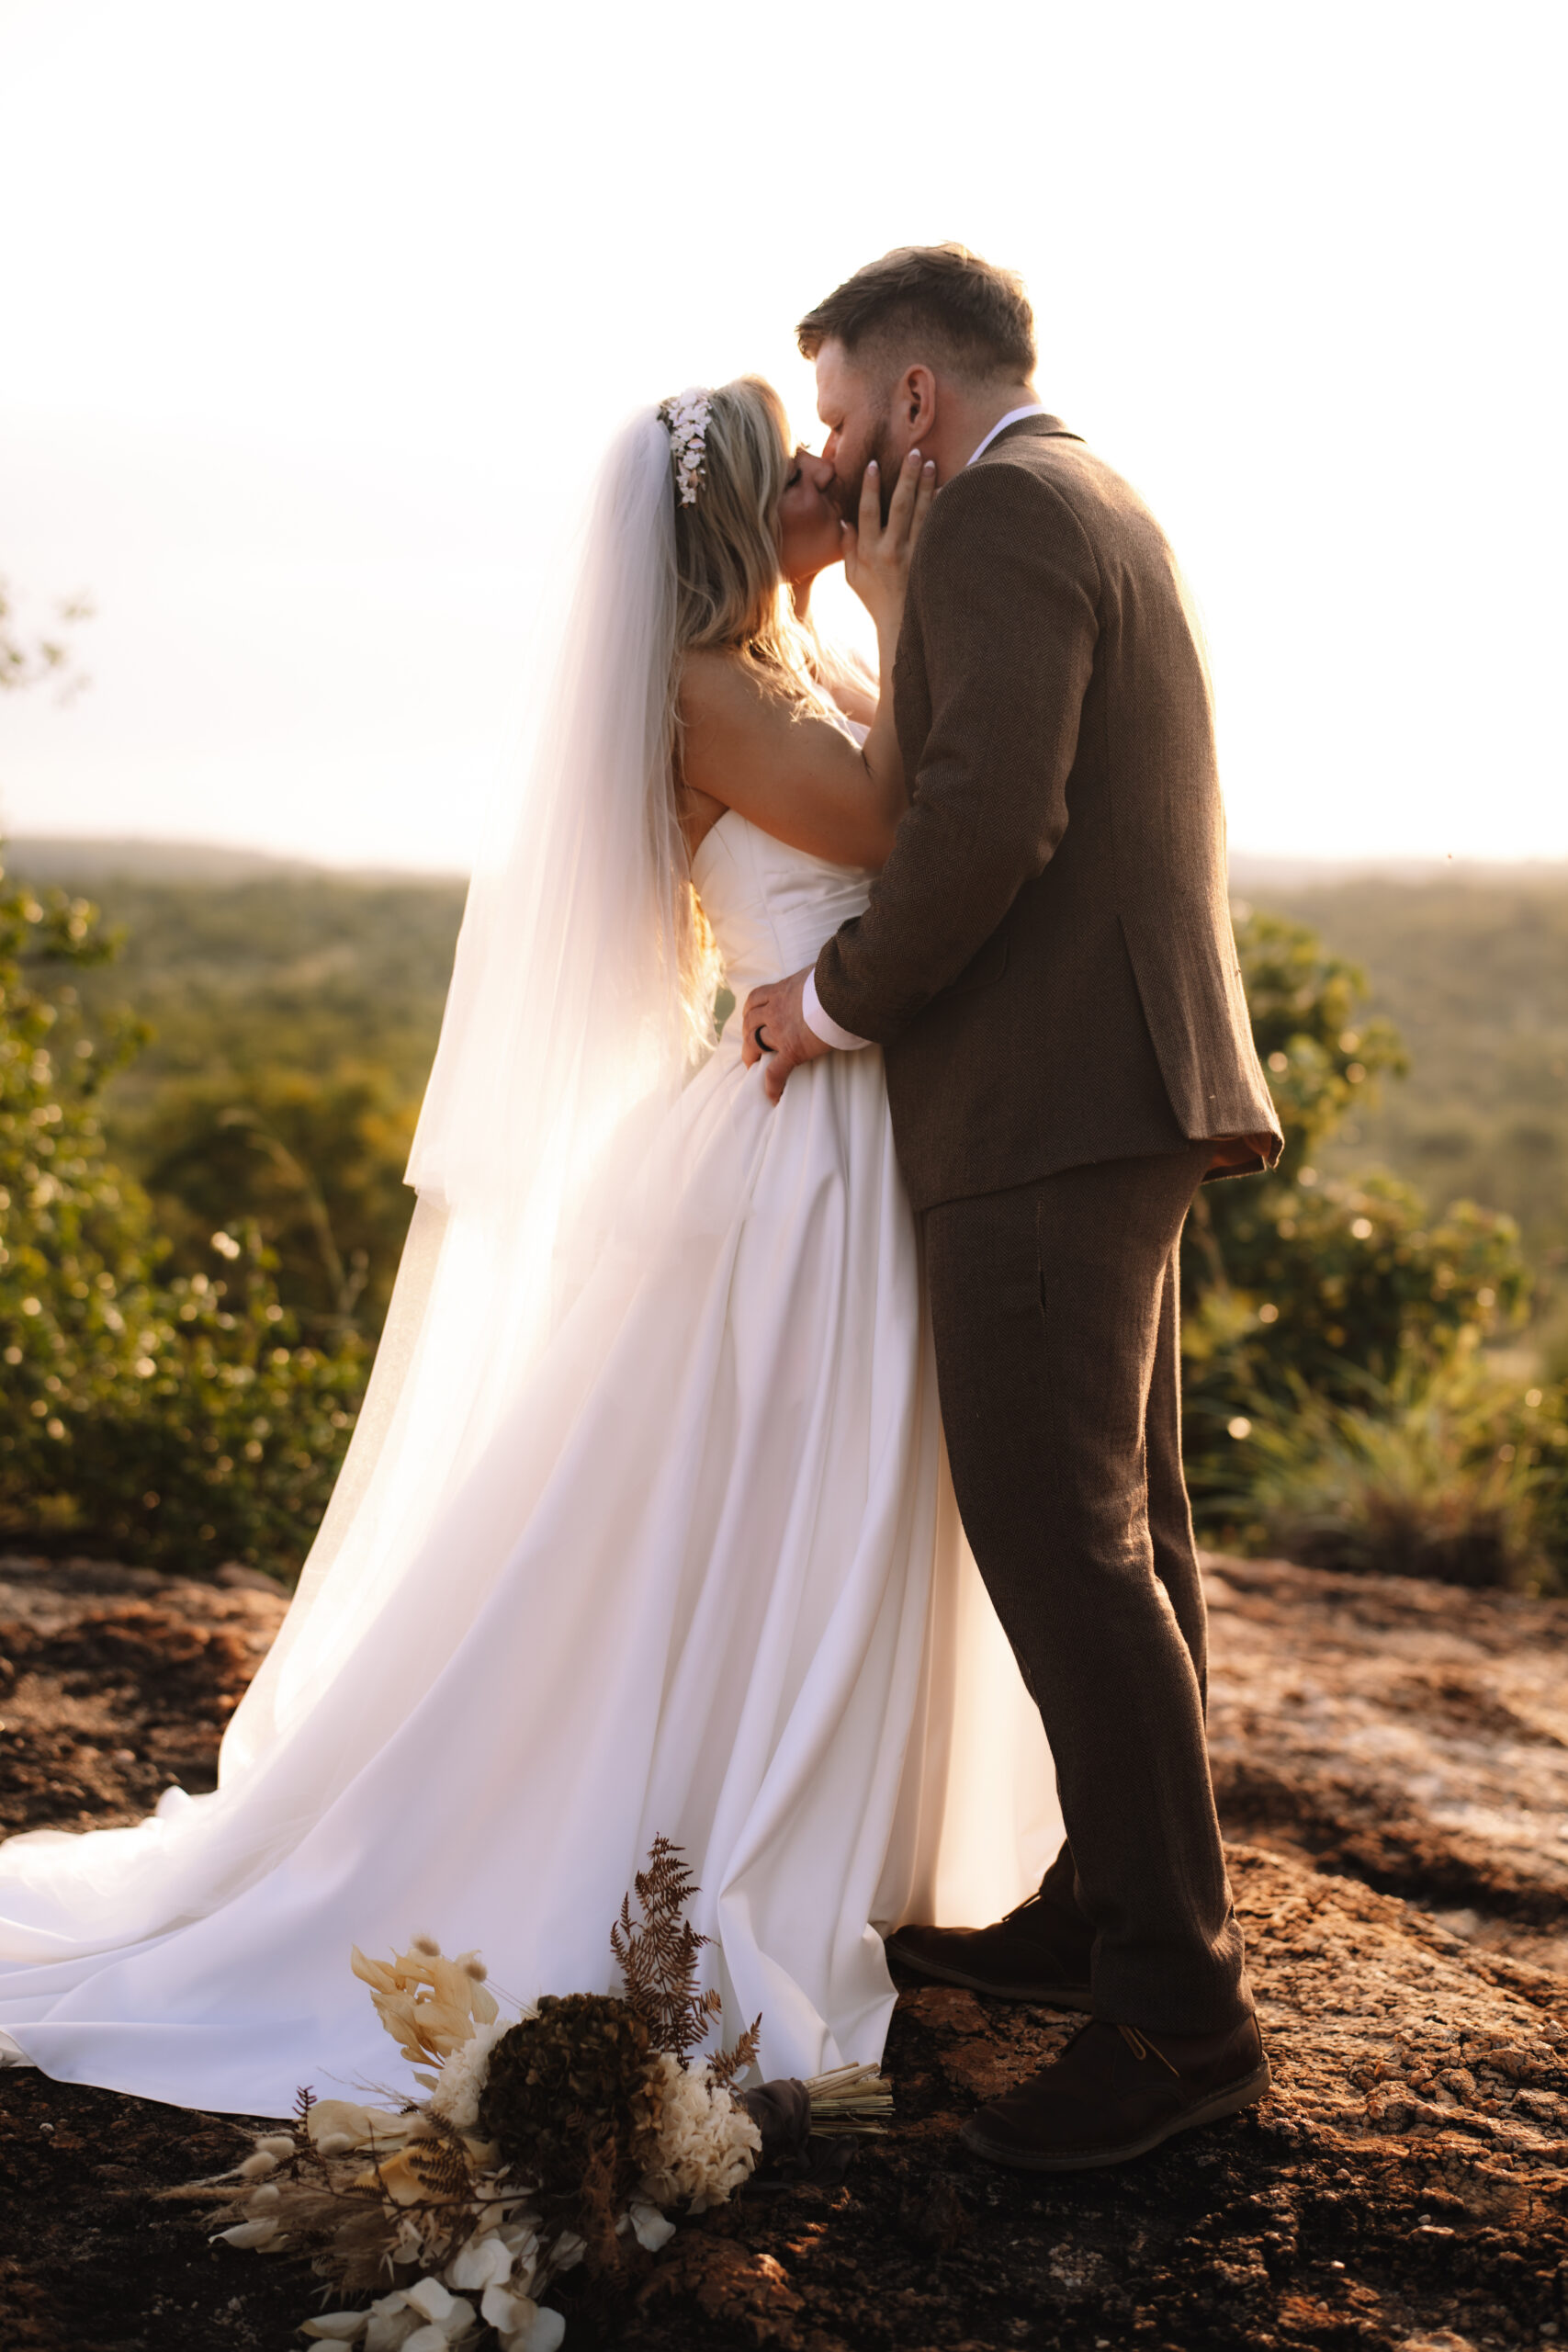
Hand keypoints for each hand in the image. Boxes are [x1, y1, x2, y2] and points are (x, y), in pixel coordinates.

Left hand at [740, 969, 830, 1104]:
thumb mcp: (820, 970)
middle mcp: (775, 1010)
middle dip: (747, 1035)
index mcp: (781, 990)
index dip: (750, 1010)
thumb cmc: (837, 977)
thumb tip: (831, 969)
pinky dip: (772, 1085)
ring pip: (755, 1045)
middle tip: (751, 1045)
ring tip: (754, 1067)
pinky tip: (773, 1097)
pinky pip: (776, 1072)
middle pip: (750, 1023)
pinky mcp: (793, 1050)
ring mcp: (781, 1031)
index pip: (756, 999)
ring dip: (752, 1056)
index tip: (751, 1018)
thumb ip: (817, 974)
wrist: (844, 990)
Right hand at [842, 446, 935, 635]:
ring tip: (930, 464)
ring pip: (922, 513)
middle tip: (914, 452)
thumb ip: (848, 548)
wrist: (900, 625)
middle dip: (907, 477)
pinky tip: (947, 490)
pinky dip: (941, 509)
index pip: (868, 511)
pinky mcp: (929, 559)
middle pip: (900, 505)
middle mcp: (891, 551)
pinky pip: (936, 528)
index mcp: (869, 552)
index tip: (874, 464)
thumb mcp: (853, 577)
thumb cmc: (875, 599)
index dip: (870, 487)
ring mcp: (913, 555)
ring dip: (926, 486)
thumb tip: (844, 521)